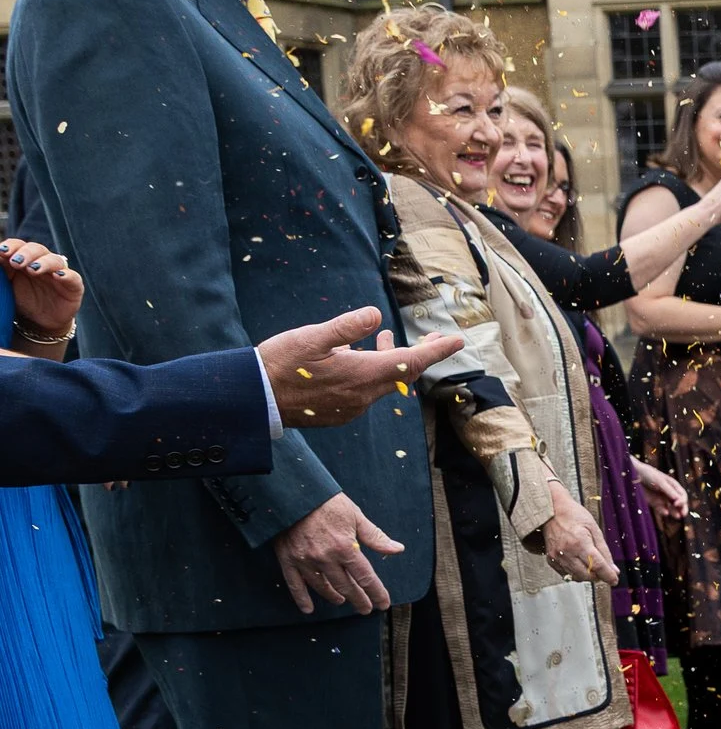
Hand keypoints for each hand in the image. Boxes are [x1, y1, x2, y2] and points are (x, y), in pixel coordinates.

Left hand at [1, 237, 81, 345]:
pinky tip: (58, 275)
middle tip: (16, 262)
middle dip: (25, 253)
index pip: (18, 246)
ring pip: (54, 260)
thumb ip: (2, 272)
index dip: (11, 246)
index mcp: (24, 259)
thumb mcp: (7, 286)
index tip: (1, 251)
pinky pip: (73, 277)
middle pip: (36, 249)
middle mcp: (42, 262)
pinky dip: (66, 274)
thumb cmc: (23, 300)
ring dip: (43, 262)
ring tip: (33, 269)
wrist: (40, 322)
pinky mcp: (73, 285)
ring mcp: (59, 272)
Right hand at [256, 308, 461, 428]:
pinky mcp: (340, 412)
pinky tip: (357, 358)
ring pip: (383, 382)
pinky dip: (371, 373)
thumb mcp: (311, 337)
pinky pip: (366, 391)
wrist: (254, 400)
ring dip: (390, 361)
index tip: (458, 341)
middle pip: (403, 374)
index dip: (437, 351)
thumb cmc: (279, 364)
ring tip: (386, 339)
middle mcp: (363, 395)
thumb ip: (346, 327)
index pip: (411, 362)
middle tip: (435, 338)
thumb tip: (376, 315)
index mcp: (362, 375)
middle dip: (421, 354)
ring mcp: (352, 407)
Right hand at [272, 491, 402, 614]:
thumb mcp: (356, 516)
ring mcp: (305, 561)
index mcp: (345, 548)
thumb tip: (398, 549)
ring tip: (342, 601)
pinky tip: (308, 609)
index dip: (376, 592)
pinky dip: (302, 599)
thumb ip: (375, 537)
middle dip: (359, 599)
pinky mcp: (287, 560)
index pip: (366, 577)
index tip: (383, 604)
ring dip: (335, 597)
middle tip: (366, 609)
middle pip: (346, 586)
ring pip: (323, 587)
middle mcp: (326, 558)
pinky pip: (295, 585)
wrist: (293, 493)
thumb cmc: (328, 503)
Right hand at [538, 483, 619, 585]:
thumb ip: (604, 551)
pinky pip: (566, 574)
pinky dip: (576, 573)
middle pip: (587, 575)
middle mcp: (566, 552)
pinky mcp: (550, 560)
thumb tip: (613, 569)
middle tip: (604, 570)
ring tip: (592, 565)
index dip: (608, 575)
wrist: (551, 510)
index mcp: (579, 542)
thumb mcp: (594, 529)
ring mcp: (556, 557)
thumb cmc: (573, 515)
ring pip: (576, 577)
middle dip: (598, 576)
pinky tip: (580, 564)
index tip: (614, 580)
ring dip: (587, 575)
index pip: (597, 566)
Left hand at [632, 456, 687, 520]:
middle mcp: (670, 493)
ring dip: (675, 512)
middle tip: (683, 514)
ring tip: (677, 517)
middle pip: (679, 503)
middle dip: (682, 508)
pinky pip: (661, 509)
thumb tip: (678, 500)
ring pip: (672, 508)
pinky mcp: (655, 504)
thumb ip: (669, 490)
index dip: (682, 500)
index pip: (682, 495)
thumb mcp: (660, 481)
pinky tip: (666, 513)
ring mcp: (662, 499)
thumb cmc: (649, 475)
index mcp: (673, 486)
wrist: (634, 475)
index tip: (677, 503)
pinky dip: (664, 512)